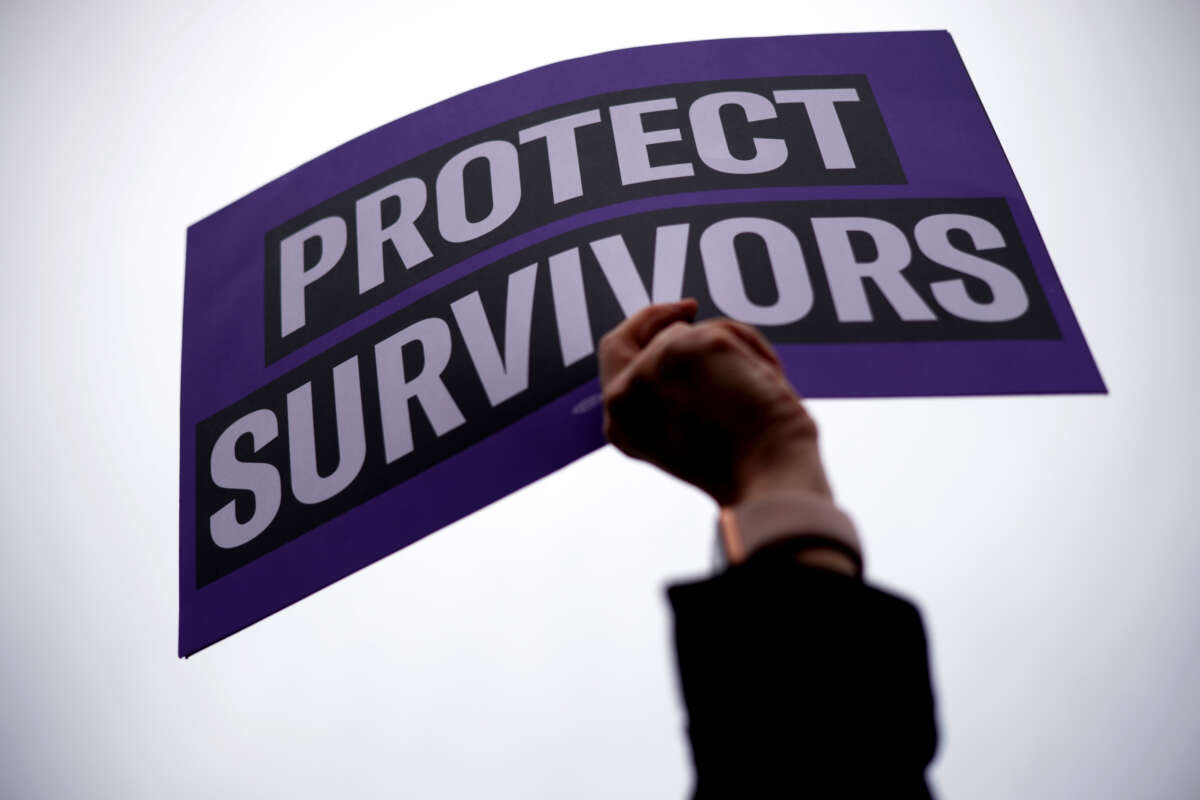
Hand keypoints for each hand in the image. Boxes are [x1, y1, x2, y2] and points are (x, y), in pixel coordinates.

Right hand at [598, 300, 831, 506]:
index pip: (614, 363)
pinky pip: (726, 329)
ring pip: (689, 331)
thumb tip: (686, 338)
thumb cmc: (744, 465)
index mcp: (620, 426)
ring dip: (729, 349)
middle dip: (655, 315)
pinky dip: (754, 351)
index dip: (639, 337)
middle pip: (627, 335)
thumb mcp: (692, 432)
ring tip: (755, 388)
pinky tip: (766, 383)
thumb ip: (671, 393)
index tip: (669, 323)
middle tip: (688, 306)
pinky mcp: (683, 348)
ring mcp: (650, 368)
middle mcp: (622, 397)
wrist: (767, 473)